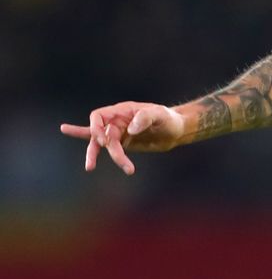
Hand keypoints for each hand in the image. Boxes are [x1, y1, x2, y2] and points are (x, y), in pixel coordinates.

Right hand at [60, 101, 185, 174]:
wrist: (177, 130)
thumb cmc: (169, 118)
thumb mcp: (160, 115)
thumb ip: (145, 118)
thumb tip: (130, 130)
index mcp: (123, 111)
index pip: (98, 116)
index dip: (96, 128)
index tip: (104, 141)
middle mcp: (117, 121)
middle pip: (99, 134)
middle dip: (103, 147)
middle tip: (115, 158)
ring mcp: (119, 133)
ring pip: (100, 145)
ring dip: (95, 155)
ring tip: (90, 168)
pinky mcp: (123, 144)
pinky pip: (107, 149)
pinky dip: (95, 153)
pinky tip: (87, 162)